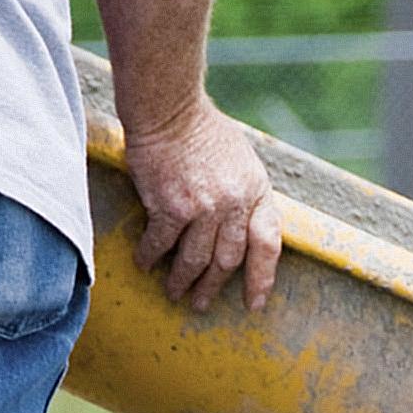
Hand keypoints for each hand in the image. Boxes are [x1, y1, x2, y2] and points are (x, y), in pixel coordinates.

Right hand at [124, 94, 282, 311]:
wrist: (169, 108)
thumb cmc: (203, 131)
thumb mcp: (242, 161)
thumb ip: (245, 196)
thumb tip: (242, 232)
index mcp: (256, 192)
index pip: (268, 244)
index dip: (262, 278)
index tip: (255, 302)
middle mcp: (234, 204)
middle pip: (228, 260)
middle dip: (213, 287)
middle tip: (201, 304)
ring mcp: (203, 207)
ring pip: (195, 260)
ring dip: (182, 281)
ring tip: (174, 292)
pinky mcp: (171, 206)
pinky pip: (161, 243)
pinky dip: (152, 256)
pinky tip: (144, 263)